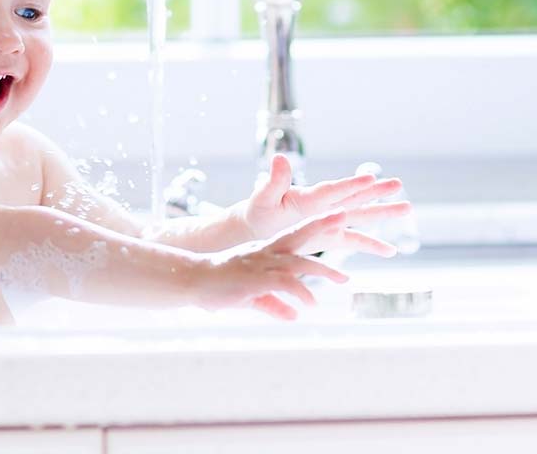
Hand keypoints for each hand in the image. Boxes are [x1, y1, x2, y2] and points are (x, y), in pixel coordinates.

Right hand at [193, 209, 395, 319]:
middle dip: (322, 225)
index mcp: (265, 251)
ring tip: (342, 279)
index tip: (336, 221)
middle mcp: (265, 252)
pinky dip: (301, 292)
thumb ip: (274, 305)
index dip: (315, 225)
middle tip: (344, 219)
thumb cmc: (219, 287)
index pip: (295, 235)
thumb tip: (294, 316)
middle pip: (299, 236)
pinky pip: (285, 283)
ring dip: (323, 269)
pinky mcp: (256, 278)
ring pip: (298, 261)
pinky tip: (310, 304)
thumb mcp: (251, 297)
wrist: (192, 282)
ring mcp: (261, 264)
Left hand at [235, 153, 410, 242]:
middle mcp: (325, 206)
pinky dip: (372, 246)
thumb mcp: (263, 198)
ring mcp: (331, 220)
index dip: (350, 185)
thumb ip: (274, 181)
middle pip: (354, 198)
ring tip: (407, 208)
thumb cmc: (259, 210)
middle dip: (376, 192)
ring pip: (361, 216)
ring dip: (383, 213)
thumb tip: (279, 158)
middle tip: (398, 183)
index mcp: (309, 197)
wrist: (258, 227)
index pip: (333, 190)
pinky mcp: (331, 236)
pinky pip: (354, 241)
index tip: (369, 178)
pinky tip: (391, 251)